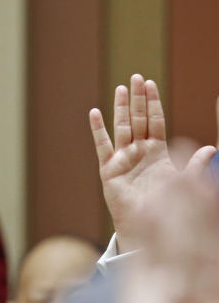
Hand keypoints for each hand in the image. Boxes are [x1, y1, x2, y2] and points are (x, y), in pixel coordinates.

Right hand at [88, 75, 215, 252]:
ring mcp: (123, 158)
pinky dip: (98, 129)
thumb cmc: (165, 205)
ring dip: (121, 107)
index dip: (154, 103)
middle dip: (138, 98)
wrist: (148, 225)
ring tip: (121, 88)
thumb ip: (195, 164)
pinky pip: (103, 146)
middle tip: (136, 77)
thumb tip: (212, 148)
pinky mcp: (109, 169)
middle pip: (139, 119)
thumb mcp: (184, 182)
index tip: (151, 84)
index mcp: (156, 151)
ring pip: (123, 127)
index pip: (155, 121)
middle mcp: (138, 151)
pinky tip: (95, 113)